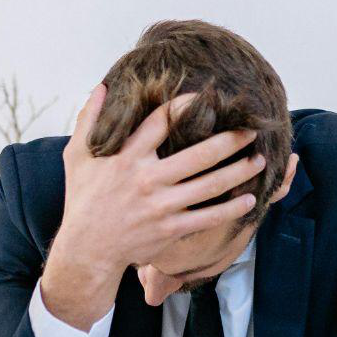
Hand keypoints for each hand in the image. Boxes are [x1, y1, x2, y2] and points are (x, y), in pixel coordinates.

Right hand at [37, 84, 263, 329]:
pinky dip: (231, 208)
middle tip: (252, 130)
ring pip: (210, 185)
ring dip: (239, 172)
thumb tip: (102, 88)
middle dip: (230, 141)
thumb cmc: (84, 198)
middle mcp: (148, 179)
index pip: (162, 121)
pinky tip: (248, 199)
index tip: (207, 97)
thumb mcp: (77, 156)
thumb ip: (88, 120)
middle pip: (199, 155)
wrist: (87, 248)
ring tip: (259, 161)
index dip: (187, 105)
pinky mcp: (171, 228)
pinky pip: (208, 217)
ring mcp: (162, 206)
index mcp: (127, 156)